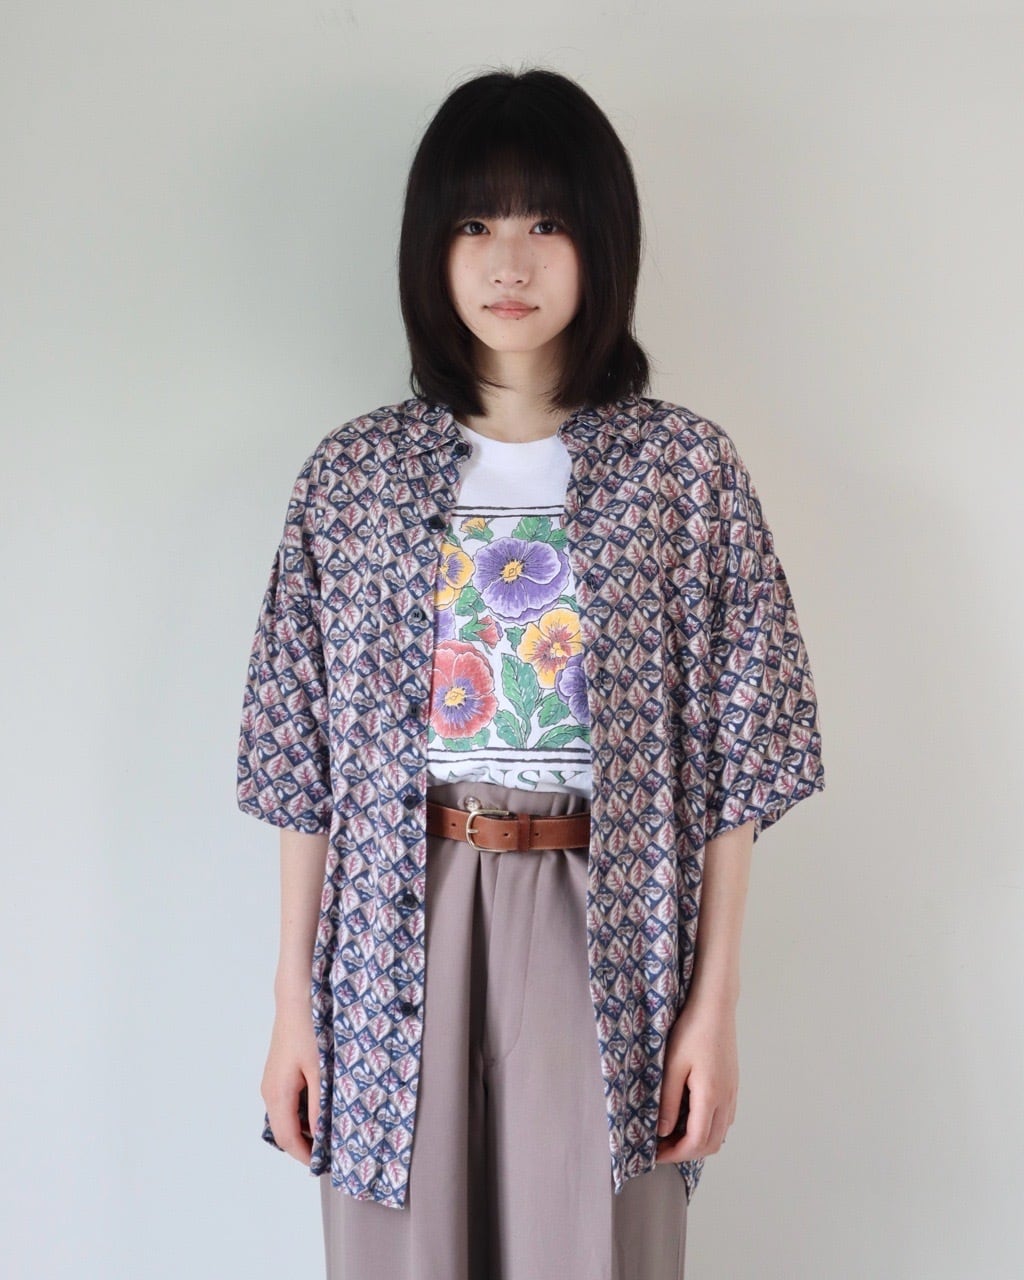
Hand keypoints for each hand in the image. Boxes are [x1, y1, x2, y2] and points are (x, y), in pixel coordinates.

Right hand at [261, 1000, 320, 1164]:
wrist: (297, 997)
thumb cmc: (309, 1029)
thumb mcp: (320, 1070)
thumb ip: (319, 1106)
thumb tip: (321, 1137)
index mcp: (277, 1094)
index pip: (288, 1140)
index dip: (306, 1156)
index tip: (328, 1164)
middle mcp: (269, 1092)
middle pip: (283, 1133)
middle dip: (305, 1147)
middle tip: (332, 1152)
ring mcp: (271, 1082)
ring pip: (284, 1119)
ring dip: (303, 1130)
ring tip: (330, 1132)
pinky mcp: (278, 1074)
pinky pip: (286, 1104)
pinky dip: (301, 1114)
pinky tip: (320, 1109)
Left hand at [654, 991, 737, 1162]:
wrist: (715, 1007)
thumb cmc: (691, 1031)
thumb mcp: (672, 1066)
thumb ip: (669, 1102)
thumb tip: (664, 1132)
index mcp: (710, 1095)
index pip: (696, 1142)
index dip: (674, 1154)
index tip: (654, 1153)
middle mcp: (726, 1099)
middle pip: (711, 1144)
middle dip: (685, 1153)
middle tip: (661, 1148)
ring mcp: (732, 1093)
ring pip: (720, 1134)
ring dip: (697, 1142)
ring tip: (672, 1134)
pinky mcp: (732, 1085)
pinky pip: (724, 1119)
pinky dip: (707, 1128)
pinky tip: (689, 1117)